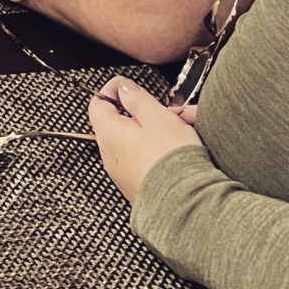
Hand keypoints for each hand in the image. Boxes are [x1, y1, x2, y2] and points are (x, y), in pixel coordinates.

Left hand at [89, 74, 203, 202]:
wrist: (183, 202)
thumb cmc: (168, 160)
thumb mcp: (155, 116)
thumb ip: (136, 98)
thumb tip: (123, 87)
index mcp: (108, 132)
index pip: (98, 102)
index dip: (114, 90)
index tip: (130, 86)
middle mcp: (110, 154)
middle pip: (125, 122)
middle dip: (151, 112)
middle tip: (175, 110)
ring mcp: (124, 172)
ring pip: (141, 139)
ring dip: (163, 129)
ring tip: (190, 127)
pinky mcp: (139, 184)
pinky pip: (148, 158)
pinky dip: (164, 148)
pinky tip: (186, 146)